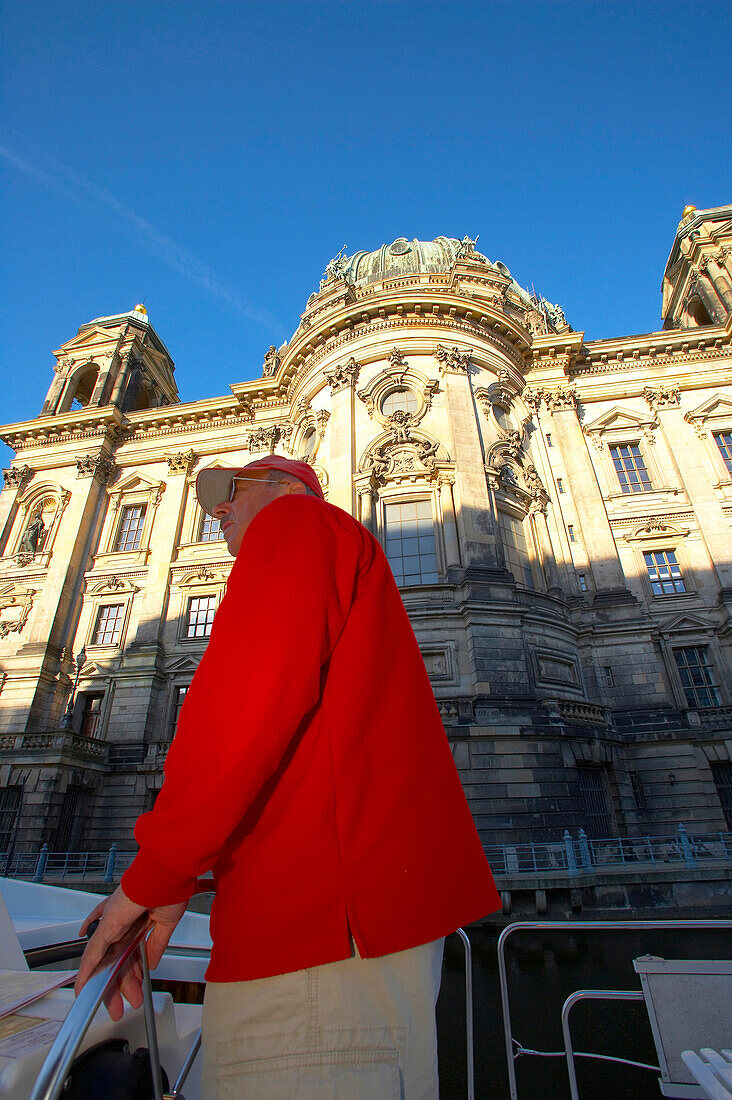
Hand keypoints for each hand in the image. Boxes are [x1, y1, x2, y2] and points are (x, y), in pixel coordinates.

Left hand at [75, 887, 186, 1020]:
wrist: (167, 874)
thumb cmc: (170, 886)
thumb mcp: (166, 922)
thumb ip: (156, 944)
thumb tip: (152, 962)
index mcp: (136, 919)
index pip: (130, 952)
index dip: (132, 972)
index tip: (136, 987)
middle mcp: (121, 922)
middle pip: (118, 961)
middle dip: (122, 985)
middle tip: (125, 1005)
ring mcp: (113, 925)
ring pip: (107, 963)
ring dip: (110, 986)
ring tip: (116, 1007)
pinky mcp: (106, 926)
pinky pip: (92, 953)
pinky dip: (86, 972)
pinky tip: (83, 988)